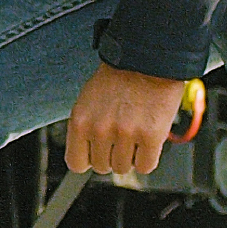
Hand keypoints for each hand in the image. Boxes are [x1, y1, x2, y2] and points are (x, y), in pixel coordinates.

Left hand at [65, 63, 194, 175]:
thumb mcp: (88, 100)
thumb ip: (86, 127)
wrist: (147, 59)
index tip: (97, 152)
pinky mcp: (150, 137)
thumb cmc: (119, 78)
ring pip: (123, 168)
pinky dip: (147, 157)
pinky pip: (145, 166)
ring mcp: (125, 134)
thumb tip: (86, 155)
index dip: (88, 159)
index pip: (76, 163)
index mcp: (80, 120)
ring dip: (130, 155)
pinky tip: (147, 140)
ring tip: (135, 133)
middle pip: (102, 167)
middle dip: (111, 155)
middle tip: (121, 135)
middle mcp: (100, 130)